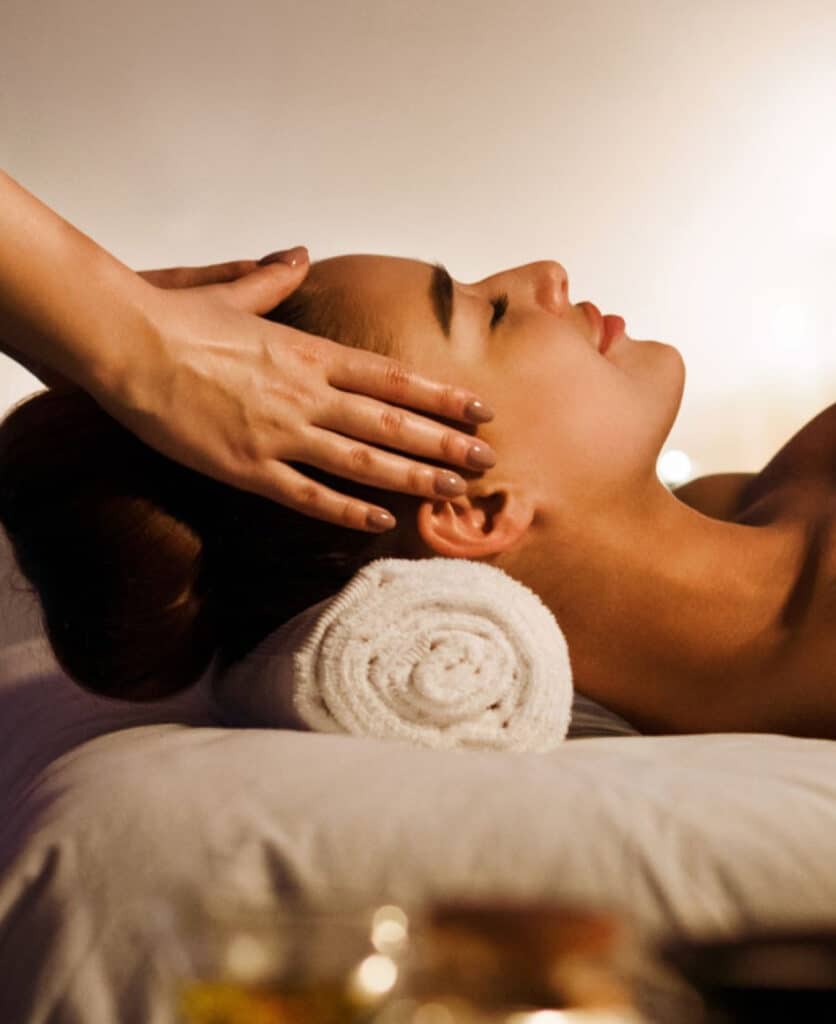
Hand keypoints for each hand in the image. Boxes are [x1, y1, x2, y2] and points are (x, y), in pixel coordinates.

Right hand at [93, 249, 495, 532]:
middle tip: (485, 459)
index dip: (440, 396)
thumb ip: (274, 277)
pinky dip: (345, 510)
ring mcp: (280, 433)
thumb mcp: (234, 291)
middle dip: (444, 443)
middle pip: (391, 421)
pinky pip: (307, 495)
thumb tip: (297, 252)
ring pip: (361, 460)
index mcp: (309, 353)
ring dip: (411, 477)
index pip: (392, 377)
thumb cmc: (179, 318)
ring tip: (453, 491)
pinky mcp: (247, 467)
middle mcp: (307, 394)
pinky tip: (378, 521)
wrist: (129, 345)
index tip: (478, 408)